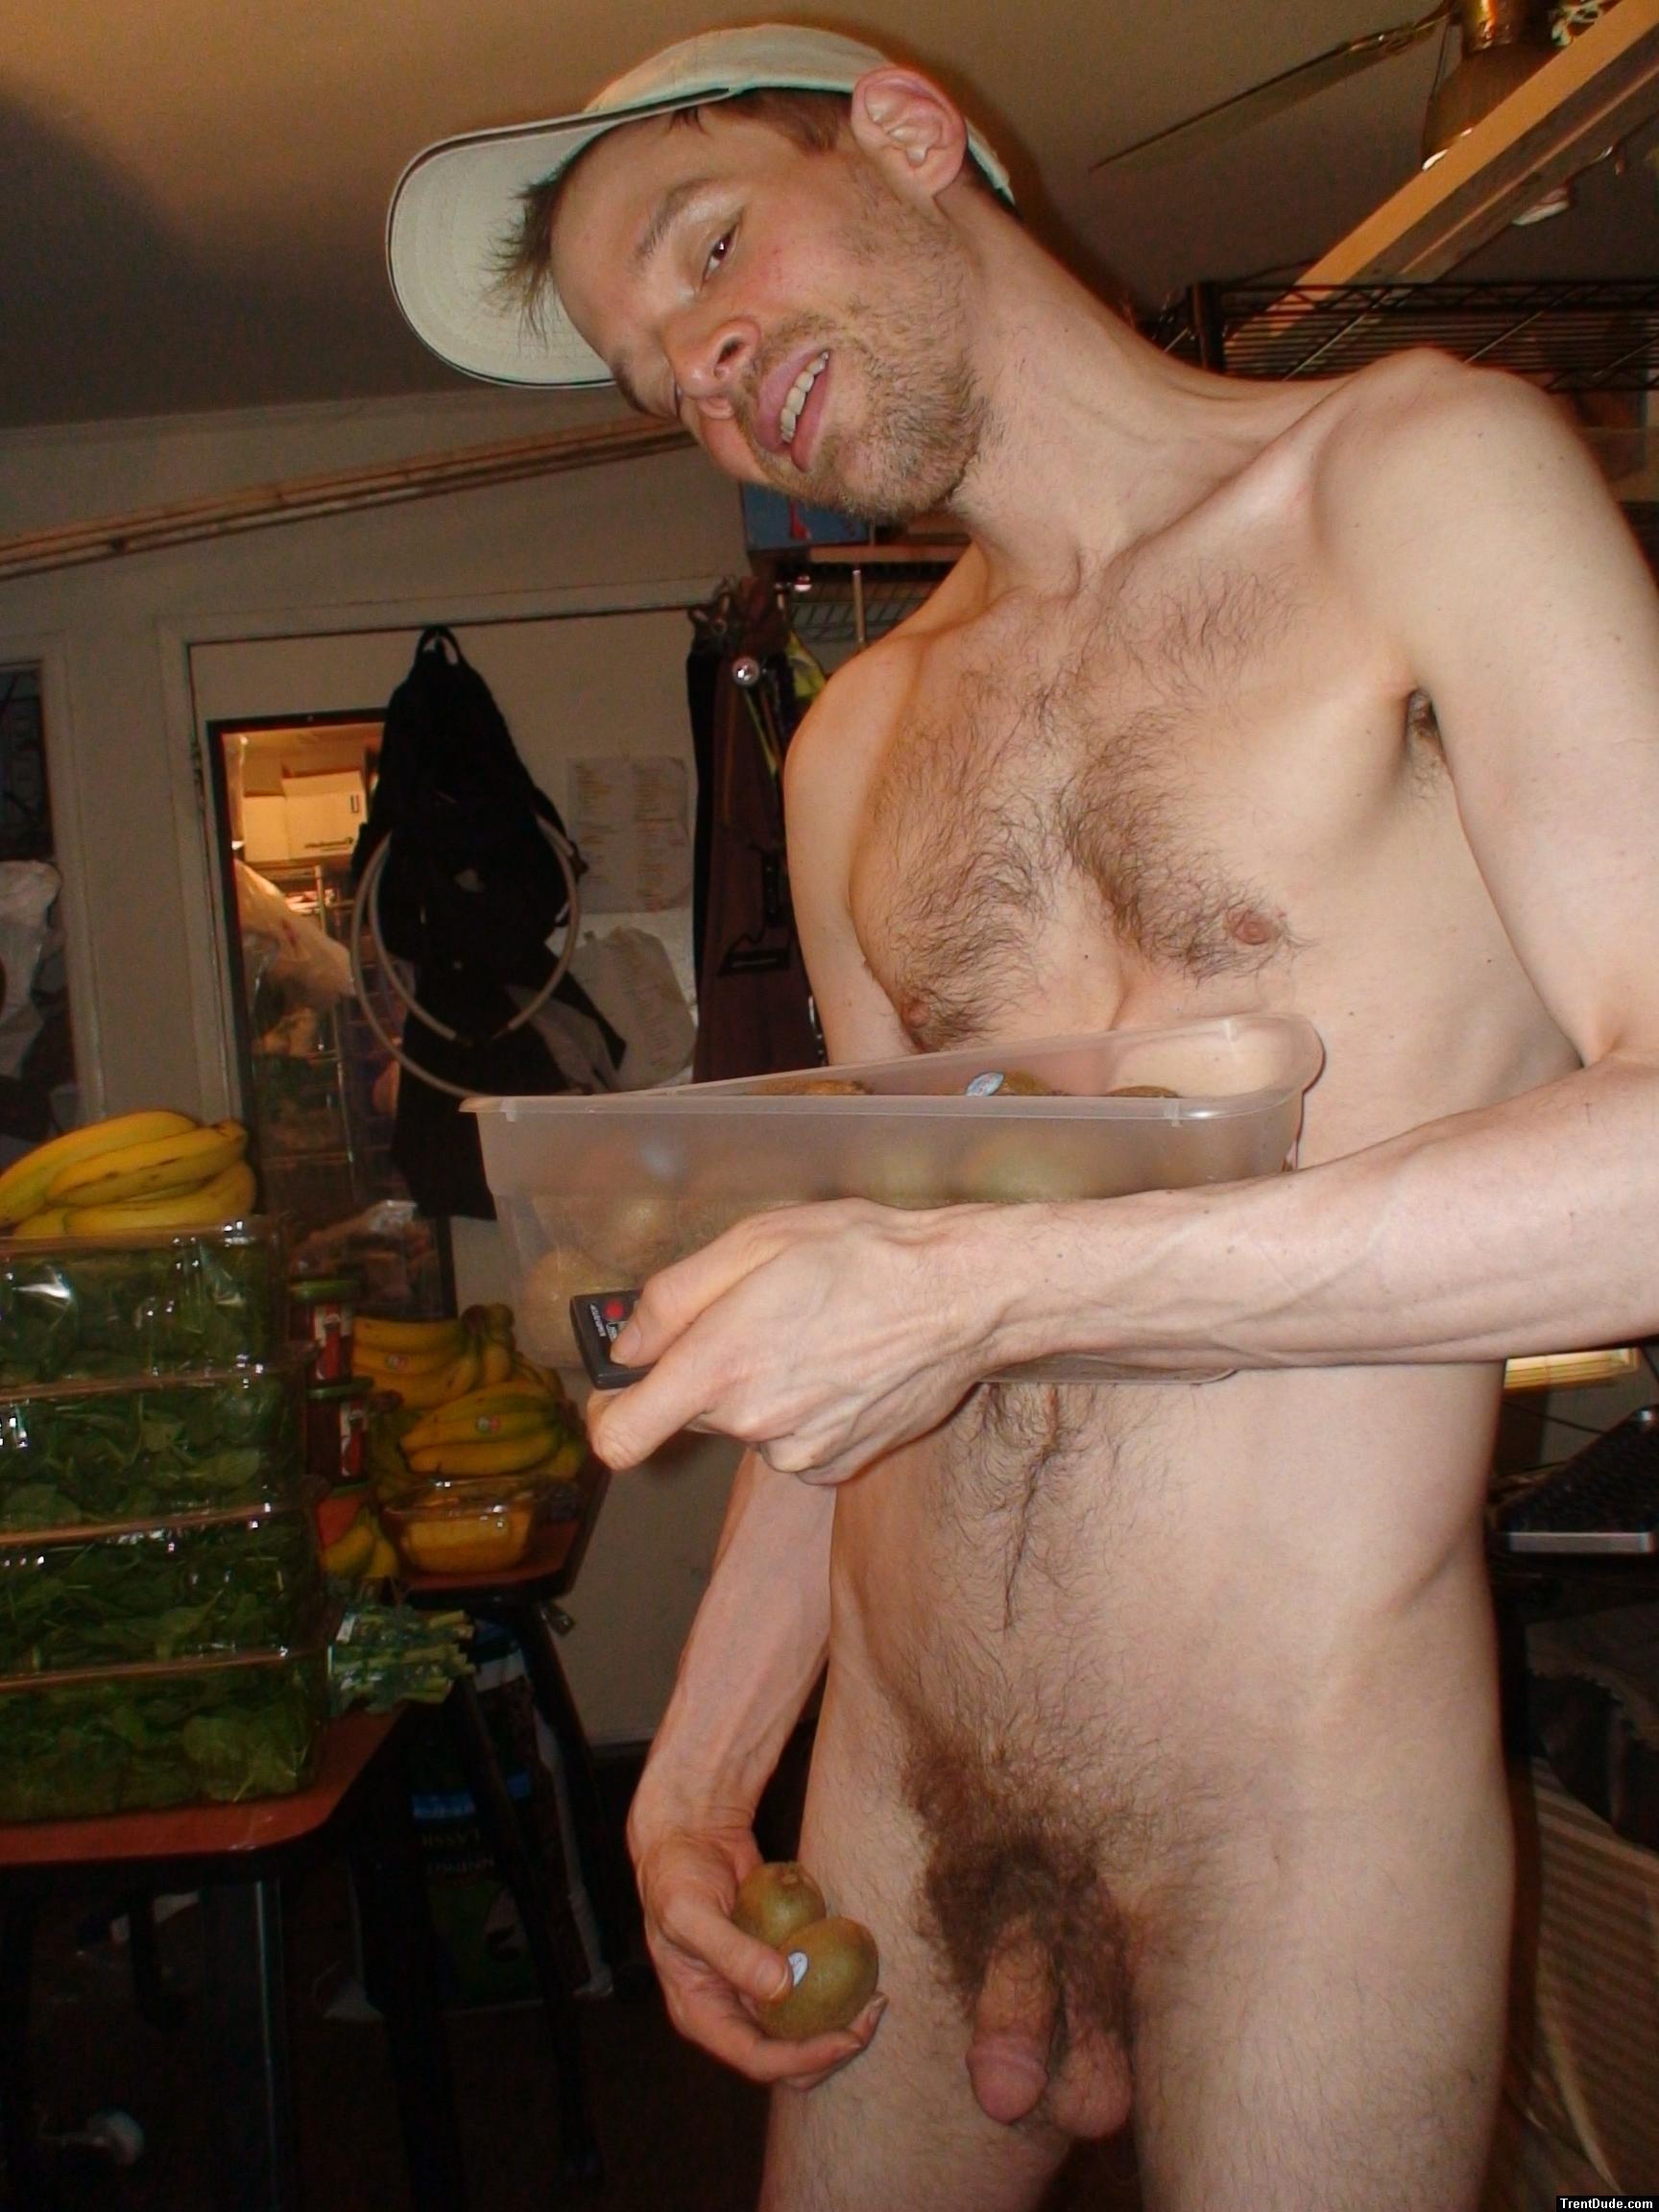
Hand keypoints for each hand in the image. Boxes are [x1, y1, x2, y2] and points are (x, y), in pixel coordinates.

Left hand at [587, 1200, 999, 1481]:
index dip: (611, 1408)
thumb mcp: (753, 1242)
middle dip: (708, 1372)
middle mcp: (752, 1424)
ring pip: (747, 1425)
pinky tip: (842, 1367)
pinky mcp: (837, 1466)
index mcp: (720, 1367)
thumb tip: (627, 1344)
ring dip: (763, 1389)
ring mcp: (798, 1453)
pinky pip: (792, 1442)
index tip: (626, 1382)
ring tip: (816, 1334)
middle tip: (760, 1315)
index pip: (619, 1436)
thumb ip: (672, 1299)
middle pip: (691, 1414)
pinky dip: (805, 1410)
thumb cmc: (860, 1254)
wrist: (961, 1296)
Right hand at [631, 1813, 884, 2087]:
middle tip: (871, 2013)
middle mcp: (732, 2012)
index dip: (804, 2058)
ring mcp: (755, 1989)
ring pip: (803, 2027)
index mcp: (702, 2015)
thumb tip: (781, 1989)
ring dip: (840, 2020)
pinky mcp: (776, 1963)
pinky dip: (836, 1987)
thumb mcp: (689, 1913)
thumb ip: (731, 1951)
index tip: (847, 2038)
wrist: (690, 1836)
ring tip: (875, 1999)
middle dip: (831, 2046)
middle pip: (787, 2054)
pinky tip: (863, 1972)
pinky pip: (809, 1987)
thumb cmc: (676, 1876)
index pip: (757, 2058)